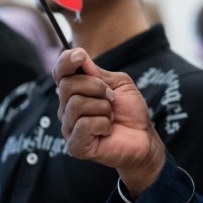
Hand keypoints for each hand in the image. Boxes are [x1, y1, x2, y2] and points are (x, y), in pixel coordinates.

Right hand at [53, 48, 165, 194]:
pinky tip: (107, 130)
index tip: (80, 56)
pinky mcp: (75, 146)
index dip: (66, 61)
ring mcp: (69, 128)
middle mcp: (66, 108)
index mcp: (75, 91)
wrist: (144, 137)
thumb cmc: (130, 111)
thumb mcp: (118, 83)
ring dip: (102, 107)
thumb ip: (98, 72)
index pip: (59, 72)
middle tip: (111, 98)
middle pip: (68, 85)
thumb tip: (79, 56)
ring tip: (110, 116)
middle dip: (96, 87)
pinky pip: (83, 124)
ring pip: (76, 104)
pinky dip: (103, 124)